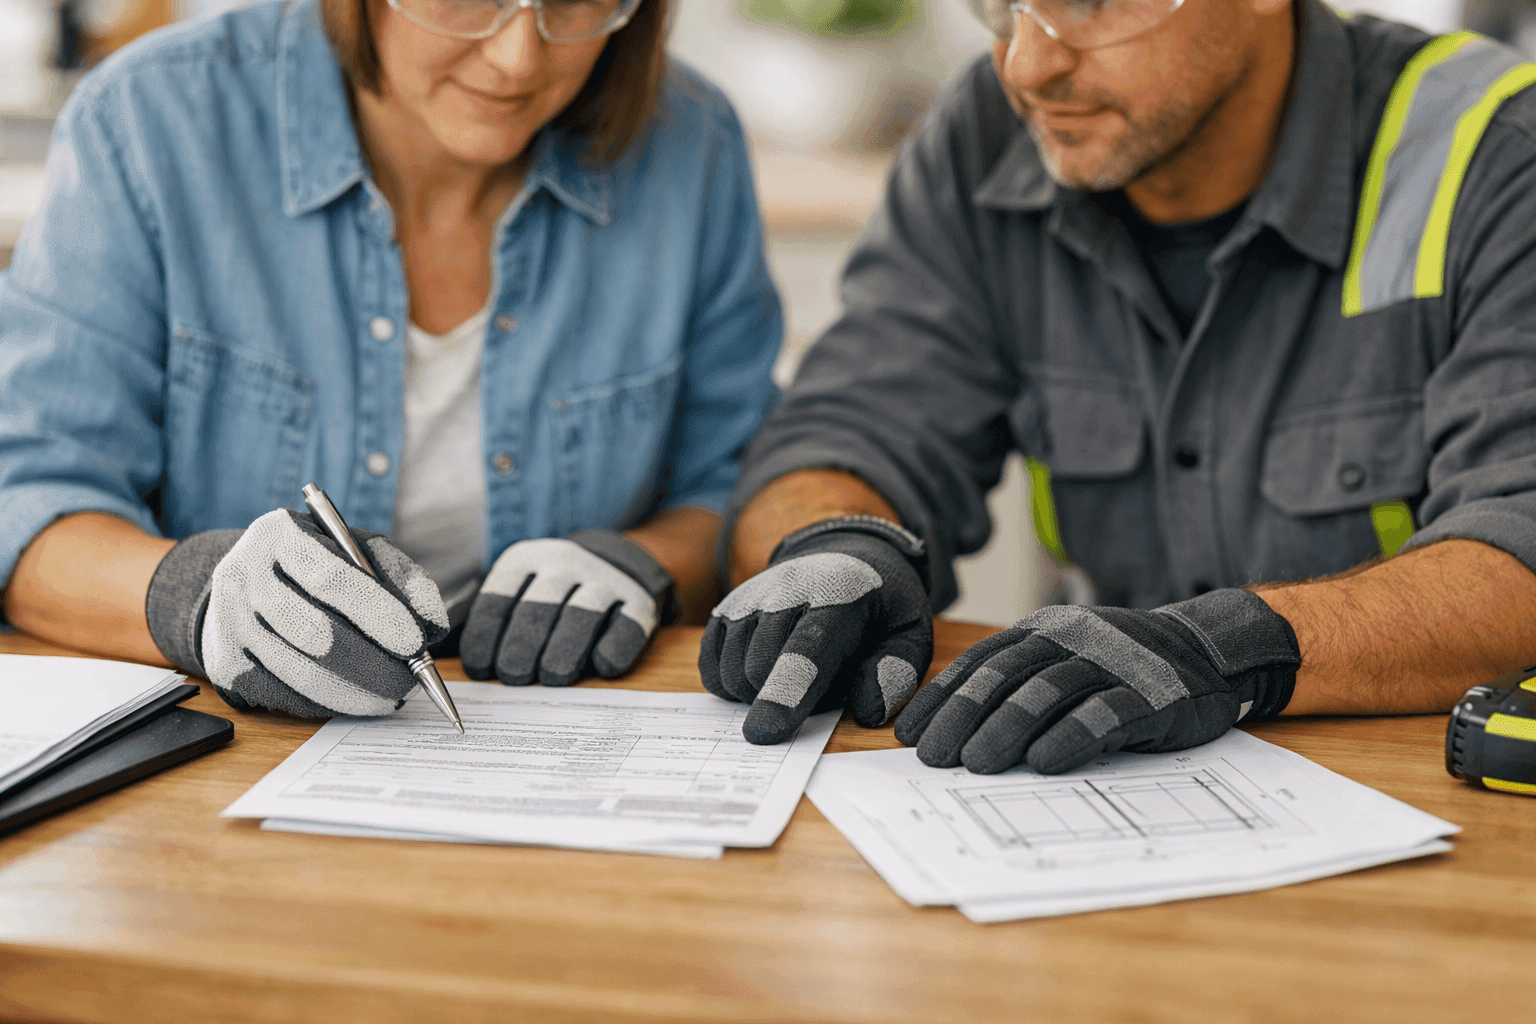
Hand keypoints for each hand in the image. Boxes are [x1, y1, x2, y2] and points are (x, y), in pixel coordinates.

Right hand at [145, 508, 449, 716]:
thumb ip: (400, 576)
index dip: (376, 614)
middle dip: (371, 663)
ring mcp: (228, 624)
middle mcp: (242, 578)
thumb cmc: (315, 563)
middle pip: (315, 633)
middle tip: (409, 680)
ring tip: (392, 696)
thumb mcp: (357, 550)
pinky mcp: (225, 664)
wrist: (244, 583)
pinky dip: (328, 704)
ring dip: (355, 693)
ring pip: (300, 672)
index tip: (414, 642)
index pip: (330, 579)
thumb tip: (433, 623)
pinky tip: (356, 700)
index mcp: (278, 536)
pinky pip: (285, 695)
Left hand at [459, 530, 673, 685]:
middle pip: (538, 608)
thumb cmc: (551, 591)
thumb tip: (436, 655)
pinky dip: (612, 650)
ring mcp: (605, 581)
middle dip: (521, 647)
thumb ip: (487, 617)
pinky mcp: (638, 603)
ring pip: (581, 615)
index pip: (498, 599)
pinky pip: (625, 628)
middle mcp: (564, 564)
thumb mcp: (518, 587)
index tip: (480, 669)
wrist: (619, 562)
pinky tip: (599, 665)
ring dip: (563, 651)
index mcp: (525, 560)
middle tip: (513, 676)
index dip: (485, 637)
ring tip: (552, 676)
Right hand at [700, 516, 932, 744]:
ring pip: (732, 672)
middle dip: (791, 699)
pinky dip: (733, 686)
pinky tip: (765, 673)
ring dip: (762, 694)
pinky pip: (711, 669)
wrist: (844, 556)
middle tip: (827, 681)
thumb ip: (896, 674)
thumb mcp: (910, 633)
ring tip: (799, 673)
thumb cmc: (878, 607)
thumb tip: (866, 712)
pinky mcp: (725, 609)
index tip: (766, 731)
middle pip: (760, 668)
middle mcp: (785, 588)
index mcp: (840, 594)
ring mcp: (749, 597)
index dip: (785, 693)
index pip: (806, 649)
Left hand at [894, 589, 1299, 774]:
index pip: (982, 663)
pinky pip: (1107, 713)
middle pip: (1008, 675)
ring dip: (1008, 728)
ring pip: (1050, 690)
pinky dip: (1071, 736)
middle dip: (965, 716)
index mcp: (1045, 630)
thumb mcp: (1066, 662)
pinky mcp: (1154, 695)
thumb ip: (1019, 686)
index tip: (911, 736)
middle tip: (935, 758)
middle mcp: (1074, 639)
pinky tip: (1044, 761)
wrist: (1208, 652)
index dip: (943, 698)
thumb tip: (953, 735)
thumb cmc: (1120, 670)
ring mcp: (1115, 664)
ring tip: (976, 765)